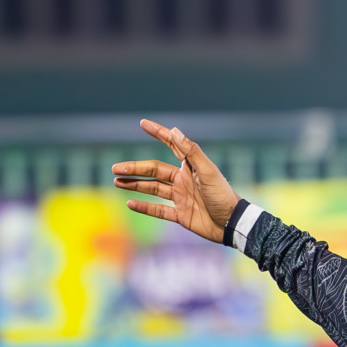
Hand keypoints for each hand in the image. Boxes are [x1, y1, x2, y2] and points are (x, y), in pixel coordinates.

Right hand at [110, 119, 239, 243]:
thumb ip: (191, 152)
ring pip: (153, 189)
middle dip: (134, 168)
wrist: (232, 223)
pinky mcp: (181, 215)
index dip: (158, 134)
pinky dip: (145, 207)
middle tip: (114, 168)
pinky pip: (159, 210)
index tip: (143, 123)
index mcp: (190, 167)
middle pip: (154, 170)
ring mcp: (181, 198)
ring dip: (135, 185)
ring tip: (116, 182)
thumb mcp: (208, 171)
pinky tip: (130, 203)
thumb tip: (174, 130)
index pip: (171, 146)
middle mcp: (183, 180)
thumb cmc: (223, 195)